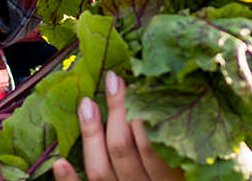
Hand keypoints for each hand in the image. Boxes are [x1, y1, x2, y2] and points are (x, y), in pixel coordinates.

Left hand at [52, 71, 183, 180]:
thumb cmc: (190, 179)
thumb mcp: (191, 171)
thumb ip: (179, 147)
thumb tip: (171, 100)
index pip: (152, 146)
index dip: (140, 114)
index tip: (135, 86)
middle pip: (124, 151)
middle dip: (116, 113)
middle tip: (112, 82)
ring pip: (101, 171)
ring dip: (91, 135)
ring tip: (86, 104)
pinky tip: (60, 162)